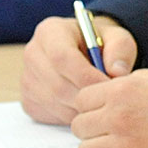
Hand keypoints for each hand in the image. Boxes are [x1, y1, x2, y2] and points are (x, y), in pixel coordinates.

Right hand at [20, 14, 137, 124]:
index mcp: (50, 31)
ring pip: (54, 102)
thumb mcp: (117, 38)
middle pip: (57, 83)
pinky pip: (50, 114)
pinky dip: (71, 116)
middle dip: (86, 95)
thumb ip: (120, 50)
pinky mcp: (28, 99)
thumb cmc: (101, 44)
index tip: (108, 85)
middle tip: (108, 99)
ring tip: (100, 102)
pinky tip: (86, 106)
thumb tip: (117, 72)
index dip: (86, 75)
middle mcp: (33, 53)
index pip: (61, 57)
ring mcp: (27, 78)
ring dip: (81, 108)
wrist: (86, 53)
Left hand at [68, 70, 147, 147]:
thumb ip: (133, 83)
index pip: (81, 100)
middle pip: (79, 127)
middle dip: (94, 130)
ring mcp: (126, 145)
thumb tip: (112, 91)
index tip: (103, 114)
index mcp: (127, 89)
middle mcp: (120, 116)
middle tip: (114, 133)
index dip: (92, 107)